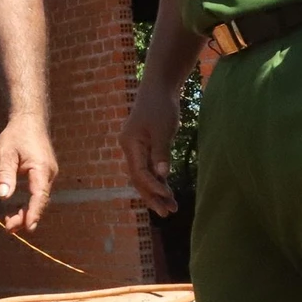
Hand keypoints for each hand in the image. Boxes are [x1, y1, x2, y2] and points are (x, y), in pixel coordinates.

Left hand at [0, 117, 57, 232]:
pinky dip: (29, 203)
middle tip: (9, 229)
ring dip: (27, 211)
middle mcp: (49, 173)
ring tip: (11, 224)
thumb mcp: (6, 153)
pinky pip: (39, 192)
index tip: (28, 227)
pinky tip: (17, 210)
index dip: (33, 213)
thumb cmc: (17, 135)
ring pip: (40, 198)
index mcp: (42, 169)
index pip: (39, 196)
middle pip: (40, 200)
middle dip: (27, 216)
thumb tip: (3, 196)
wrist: (30, 120)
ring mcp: (48, 174)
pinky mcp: (44, 173)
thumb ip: (6, 174)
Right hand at [120, 83, 181, 217]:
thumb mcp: (162, 130)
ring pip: (144, 176)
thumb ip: (161, 153)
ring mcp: (137, 148)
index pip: (140, 173)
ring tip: (171, 208)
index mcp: (130, 144)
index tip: (168, 198)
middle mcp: (130, 149)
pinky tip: (168, 191)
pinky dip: (159, 180)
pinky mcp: (146, 147)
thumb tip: (162, 176)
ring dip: (157, 191)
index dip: (153, 187)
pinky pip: (150, 168)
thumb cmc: (160, 106)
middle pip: (139, 179)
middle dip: (152, 197)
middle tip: (167, 214)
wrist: (159, 88)